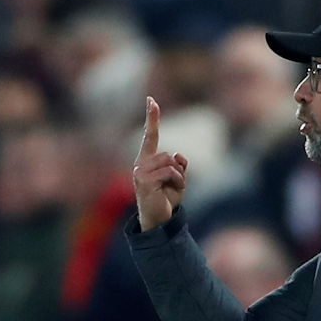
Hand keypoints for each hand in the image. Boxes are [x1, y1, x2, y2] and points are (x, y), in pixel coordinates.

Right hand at [133, 97, 187, 230]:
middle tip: (173, 186)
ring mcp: (140, 171)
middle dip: (178, 170)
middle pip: (169, 154)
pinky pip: (169, 172)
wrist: (159, 220)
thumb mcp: (178, 179)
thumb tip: (178, 154)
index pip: (150, 135)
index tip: (151, 99)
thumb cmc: (167, 199)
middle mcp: (141, 164)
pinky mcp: (143, 180)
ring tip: (170, 190)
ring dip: (178, 177)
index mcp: (147, 160)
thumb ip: (179, 165)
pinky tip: (169, 192)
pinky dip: (176, 181)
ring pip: (170, 162)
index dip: (151, 117)